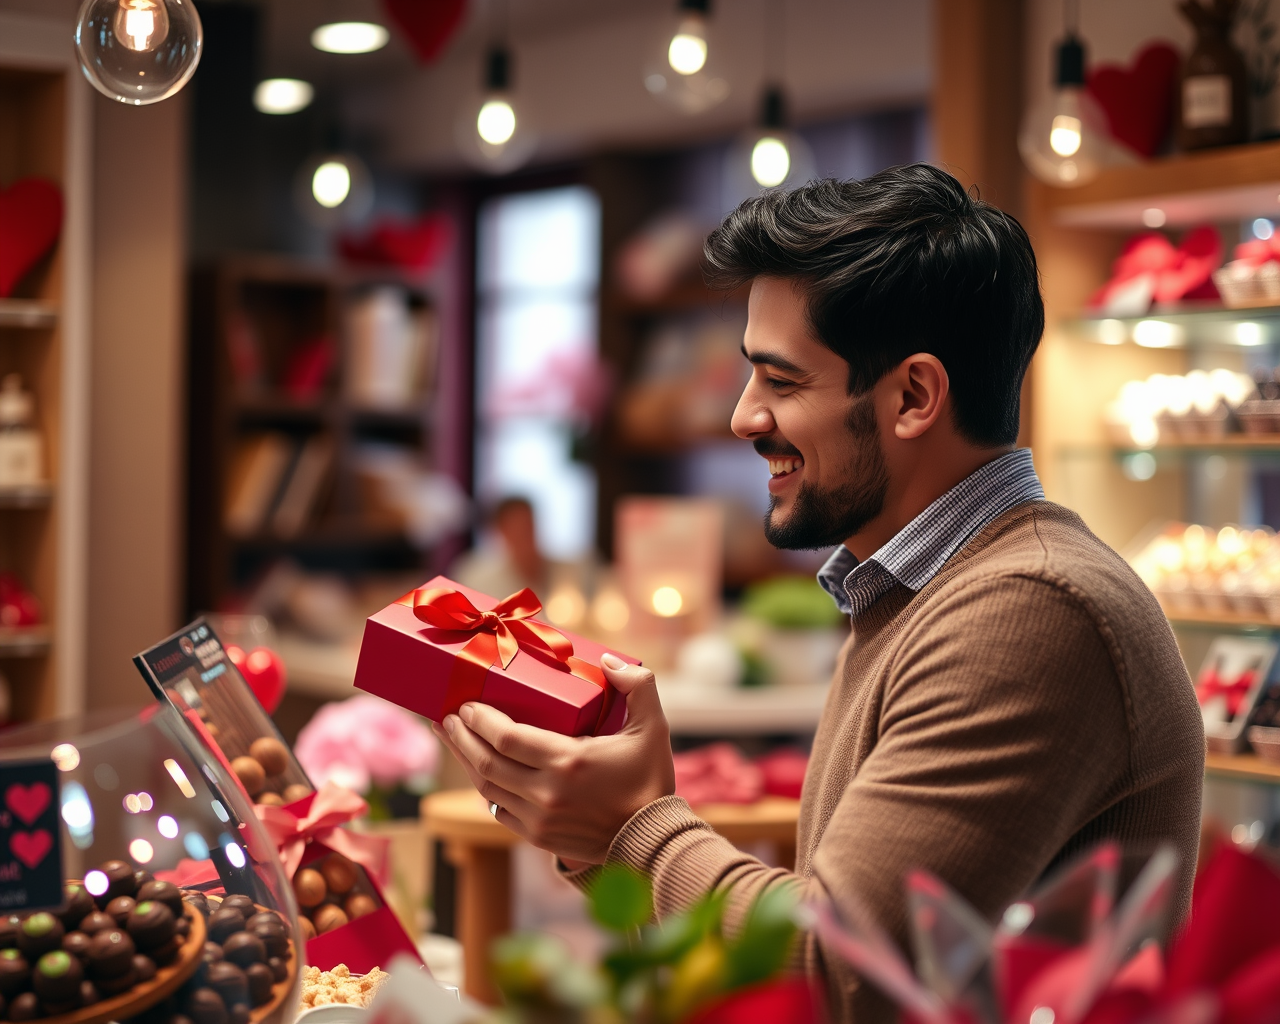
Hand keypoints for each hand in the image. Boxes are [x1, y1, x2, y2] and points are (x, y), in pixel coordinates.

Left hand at [431, 653, 675, 865]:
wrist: (652, 839)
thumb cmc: (650, 780)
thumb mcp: (654, 728)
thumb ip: (637, 686)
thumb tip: (608, 660)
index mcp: (569, 761)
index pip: (506, 738)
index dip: (479, 720)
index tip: (466, 704)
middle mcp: (547, 793)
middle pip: (486, 761)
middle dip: (460, 736)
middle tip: (446, 716)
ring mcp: (539, 818)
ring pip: (486, 787)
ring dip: (464, 760)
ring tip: (452, 738)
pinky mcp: (538, 836)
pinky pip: (498, 810)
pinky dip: (485, 787)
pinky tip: (479, 770)